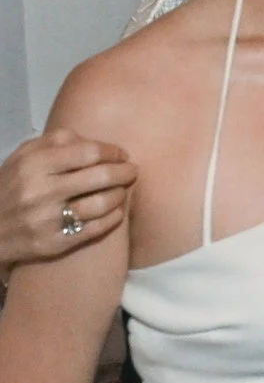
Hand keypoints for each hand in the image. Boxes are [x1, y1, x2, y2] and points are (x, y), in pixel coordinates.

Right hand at [0, 130, 135, 266]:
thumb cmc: (13, 187)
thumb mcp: (23, 158)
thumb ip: (55, 142)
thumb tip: (92, 140)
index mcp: (34, 164)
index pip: (88, 152)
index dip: (112, 152)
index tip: (121, 155)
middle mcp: (41, 191)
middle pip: (101, 176)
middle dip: (124, 172)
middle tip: (131, 171)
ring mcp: (48, 219)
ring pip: (102, 203)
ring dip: (120, 195)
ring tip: (122, 191)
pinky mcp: (54, 242)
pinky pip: (96, 228)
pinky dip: (113, 217)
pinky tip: (116, 211)